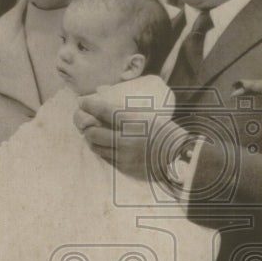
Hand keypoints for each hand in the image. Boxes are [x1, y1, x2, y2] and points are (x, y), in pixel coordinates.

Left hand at [75, 90, 190, 182]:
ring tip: (93, 134)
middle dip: (86, 126)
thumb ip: (126, 109)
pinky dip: (102, 150)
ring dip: (91, 139)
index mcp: (133, 121)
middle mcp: (125, 138)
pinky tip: (103, 146)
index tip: (82, 102)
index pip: (103, 111)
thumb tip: (104, 93)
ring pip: (96, 147)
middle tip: (85, 121)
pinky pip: (106, 157)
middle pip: (93, 132)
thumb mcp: (149, 114)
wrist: (179, 156)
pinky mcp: (125, 167)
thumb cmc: (165, 131)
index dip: (89, 105)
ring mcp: (123, 155)